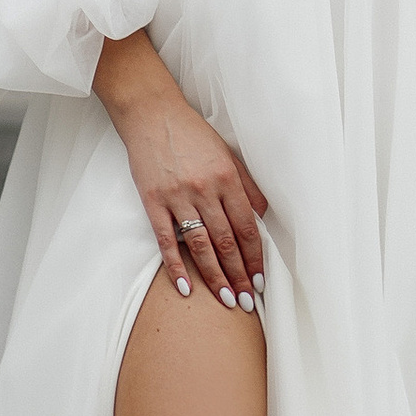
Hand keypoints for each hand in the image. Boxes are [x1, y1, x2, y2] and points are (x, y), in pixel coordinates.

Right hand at [93, 33, 268, 309]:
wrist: (152, 114)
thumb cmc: (192, 134)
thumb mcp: (227, 153)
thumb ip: (246, 184)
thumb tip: (263, 215)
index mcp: (227, 177)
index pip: (247, 226)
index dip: (255, 256)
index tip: (260, 279)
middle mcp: (205, 188)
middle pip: (227, 241)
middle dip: (239, 274)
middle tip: (248, 301)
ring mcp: (178, 196)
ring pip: (201, 245)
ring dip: (215, 276)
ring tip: (226, 300)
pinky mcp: (153, 201)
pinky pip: (166, 240)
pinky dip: (176, 266)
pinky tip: (187, 287)